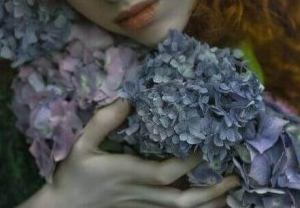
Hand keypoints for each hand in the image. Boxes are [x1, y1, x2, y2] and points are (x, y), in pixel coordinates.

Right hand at [24, 99, 239, 207]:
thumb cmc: (73, 174)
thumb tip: (127, 101)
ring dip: (208, 202)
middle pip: (182, 198)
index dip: (189, 162)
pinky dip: (193, 207)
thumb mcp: (81, 144)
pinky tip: (208, 202)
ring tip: (231, 191)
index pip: (166, 172)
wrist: (64, 207)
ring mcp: (143, 205)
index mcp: (128, 173)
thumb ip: (102, 122)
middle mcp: (141, 192)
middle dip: (210, 190)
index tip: (209, 144)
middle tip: (234, 176)